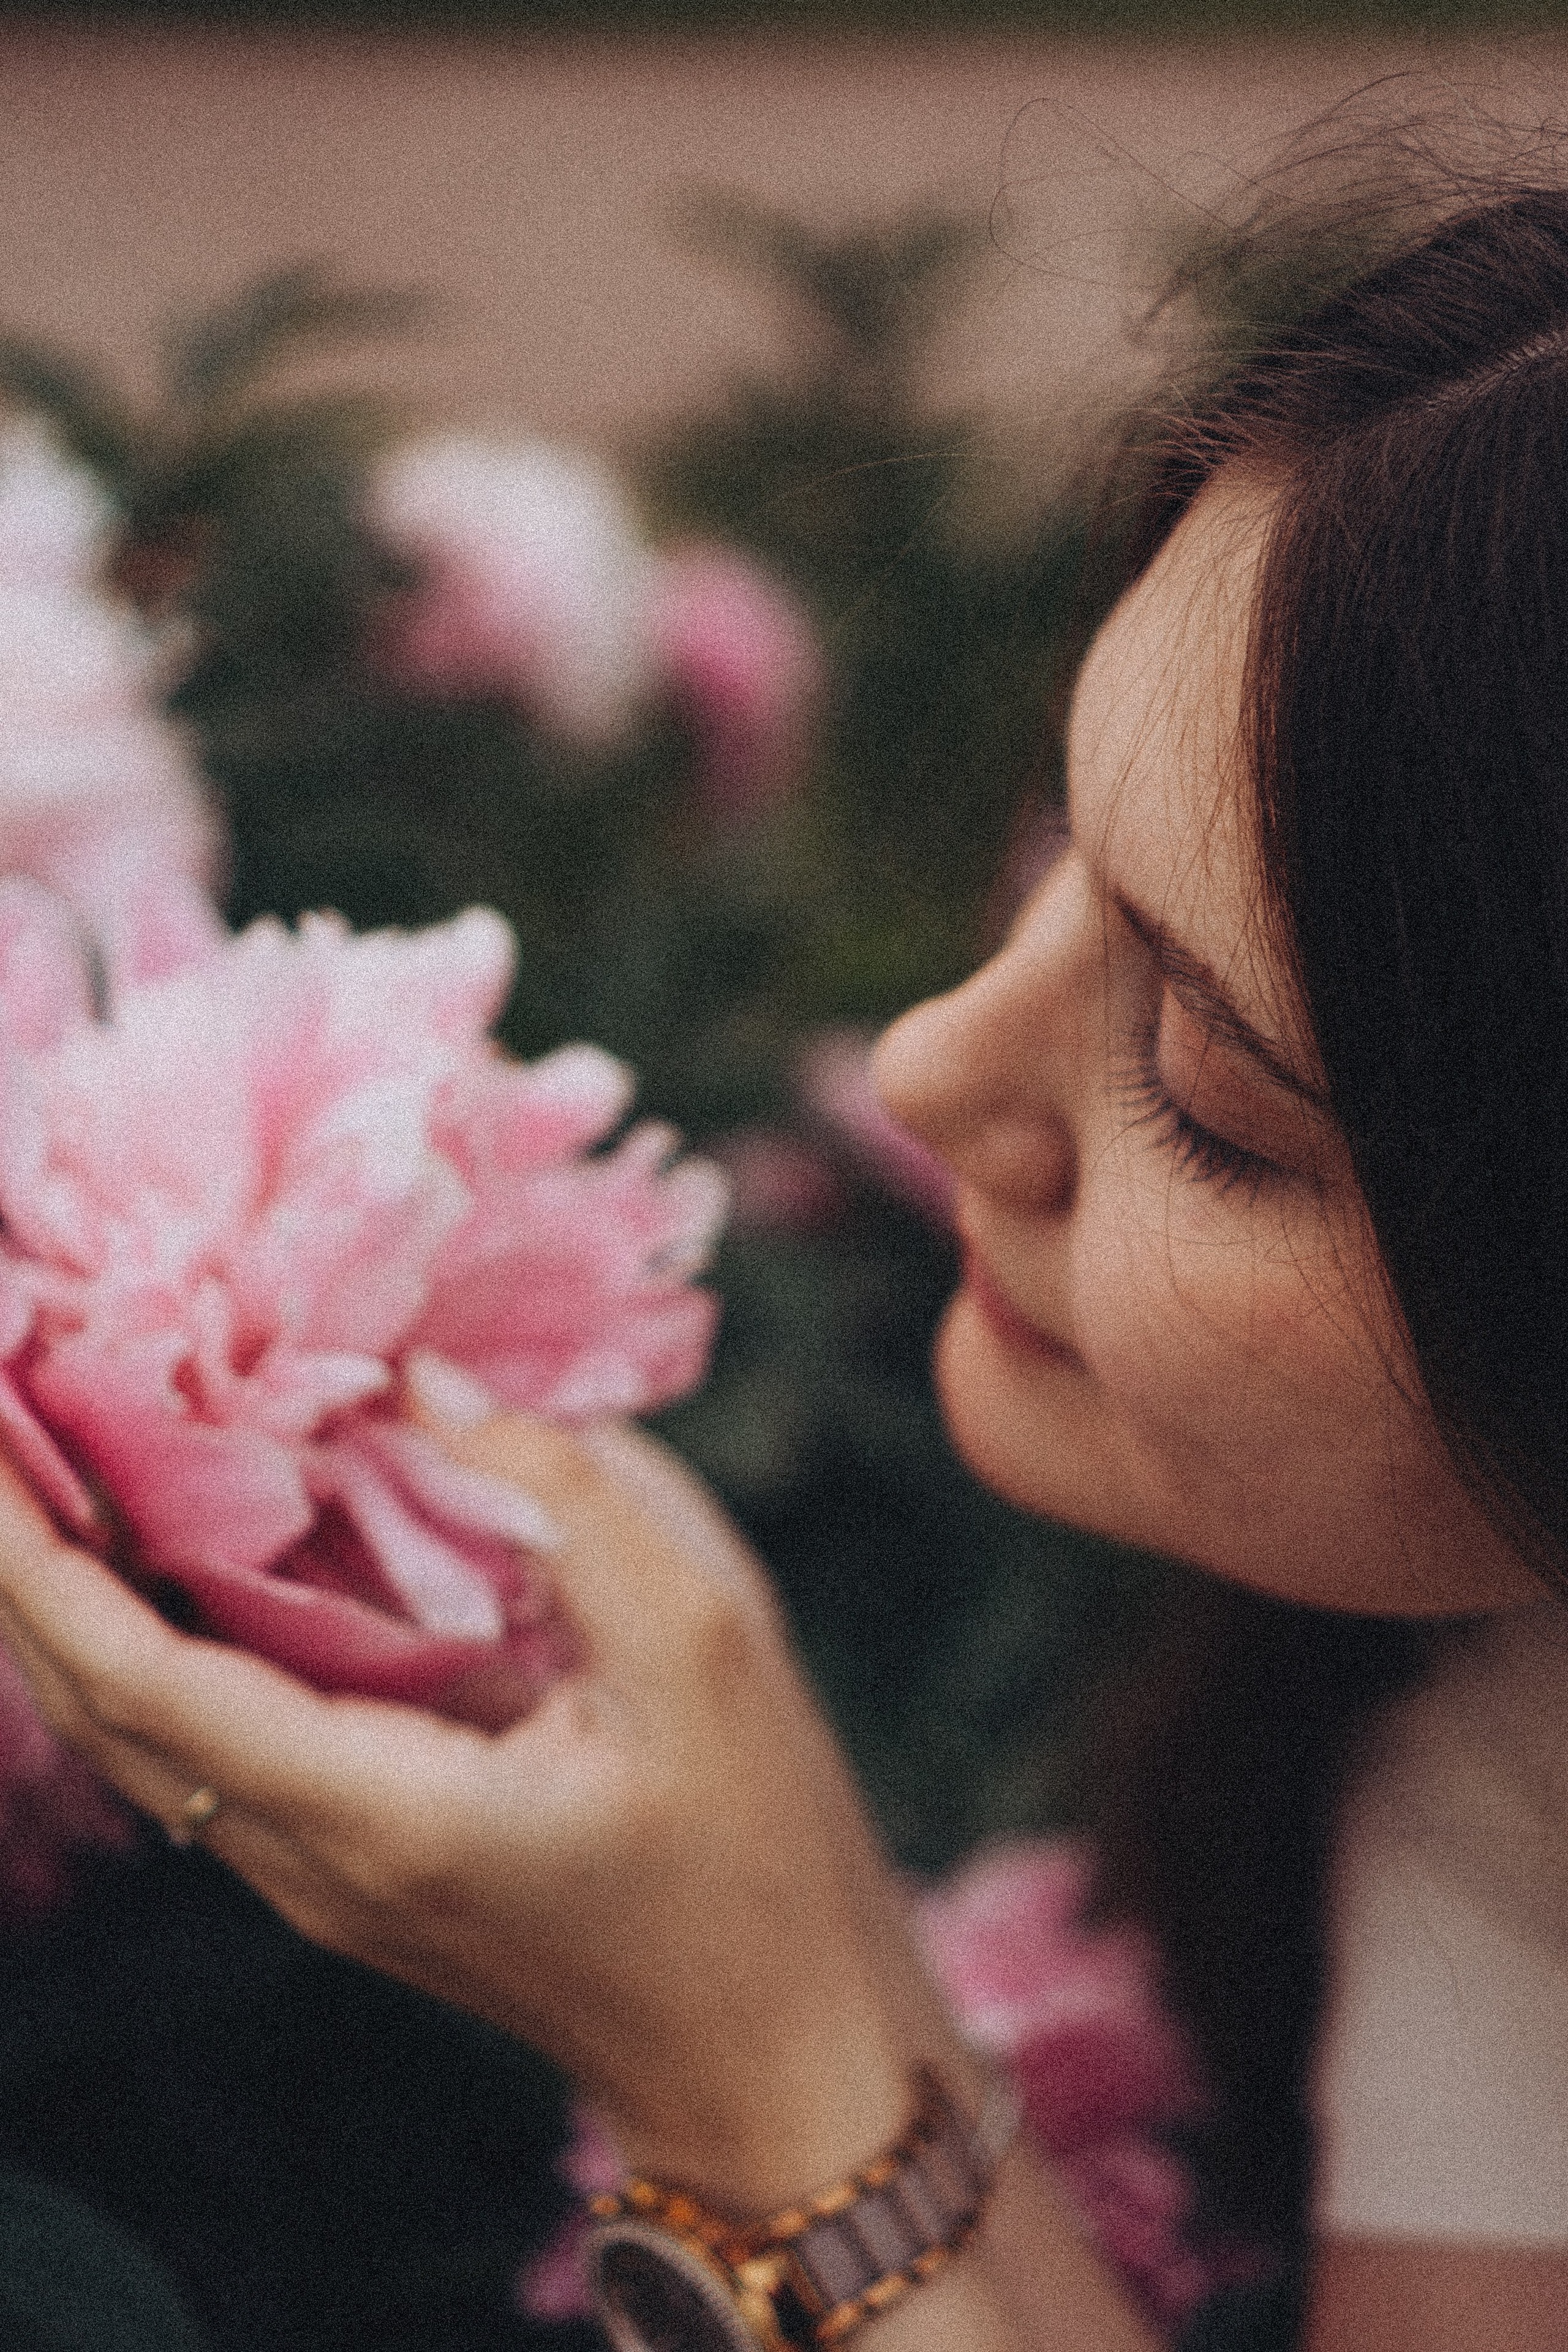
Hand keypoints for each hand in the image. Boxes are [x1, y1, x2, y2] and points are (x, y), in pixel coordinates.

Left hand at [0, 1407, 969, 2211]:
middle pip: (101, 1708)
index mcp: (378, 1809)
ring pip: (140, 1733)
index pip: (141, 1679)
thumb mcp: (704, 1637)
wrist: (773, 2050)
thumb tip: (417, 1381)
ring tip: (42, 1464)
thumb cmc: (758, 1851)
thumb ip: (563, 1491)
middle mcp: (312, 1858)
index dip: (38, 1558)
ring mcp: (324, 1875)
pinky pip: (210, 1745)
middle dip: (21, 1562)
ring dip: (70, 1601)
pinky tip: (167, 1553)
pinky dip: (153, 1640)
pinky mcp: (357, 1865)